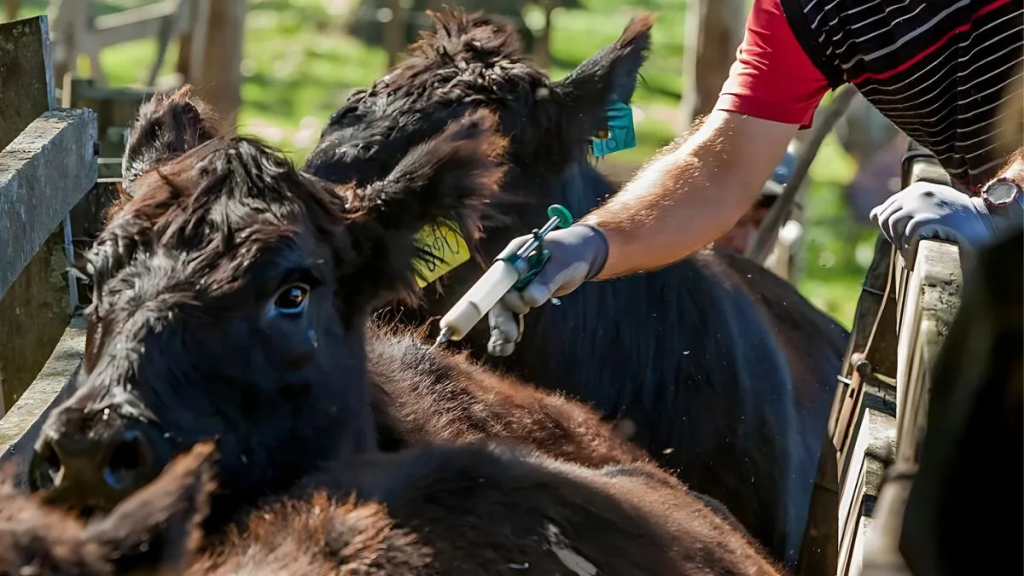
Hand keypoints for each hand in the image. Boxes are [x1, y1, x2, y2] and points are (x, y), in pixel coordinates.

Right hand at [486, 223, 608, 356]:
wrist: (579, 254)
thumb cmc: (571, 253)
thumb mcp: (562, 263)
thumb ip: (546, 280)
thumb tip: (530, 300)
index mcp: (515, 256)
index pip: (501, 277)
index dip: (504, 295)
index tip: (519, 309)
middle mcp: (510, 272)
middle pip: (500, 296)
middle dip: (502, 318)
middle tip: (510, 337)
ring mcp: (514, 286)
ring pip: (503, 309)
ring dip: (502, 329)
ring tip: (504, 349)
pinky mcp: (521, 298)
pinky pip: (511, 315)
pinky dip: (507, 331)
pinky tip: (504, 349)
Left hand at [870, 182, 995, 267]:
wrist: (986, 221)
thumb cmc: (957, 218)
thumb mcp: (929, 207)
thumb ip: (902, 208)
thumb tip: (872, 215)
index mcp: (915, 190)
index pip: (886, 209)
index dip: (888, 228)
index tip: (900, 240)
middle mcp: (915, 194)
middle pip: (885, 218)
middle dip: (890, 236)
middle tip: (904, 249)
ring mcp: (921, 205)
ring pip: (892, 226)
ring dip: (898, 244)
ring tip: (909, 254)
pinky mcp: (928, 219)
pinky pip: (906, 237)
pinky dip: (908, 251)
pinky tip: (913, 261)